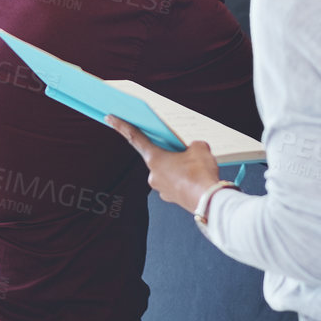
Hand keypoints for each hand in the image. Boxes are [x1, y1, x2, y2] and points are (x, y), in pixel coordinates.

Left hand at [107, 116, 222, 212]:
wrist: (210, 201)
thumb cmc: (200, 175)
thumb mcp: (200, 148)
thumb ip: (192, 144)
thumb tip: (193, 149)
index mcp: (154, 159)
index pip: (135, 138)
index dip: (122, 126)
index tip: (110, 118)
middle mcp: (153, 174)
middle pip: (158, 156)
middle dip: (170, 152)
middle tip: (186, 152)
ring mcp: (161, 188)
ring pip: (167, 170)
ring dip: (178, 167)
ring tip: (196, 168)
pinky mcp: (171, 197)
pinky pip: (175, 182)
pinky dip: (183, 179)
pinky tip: (196, 178)